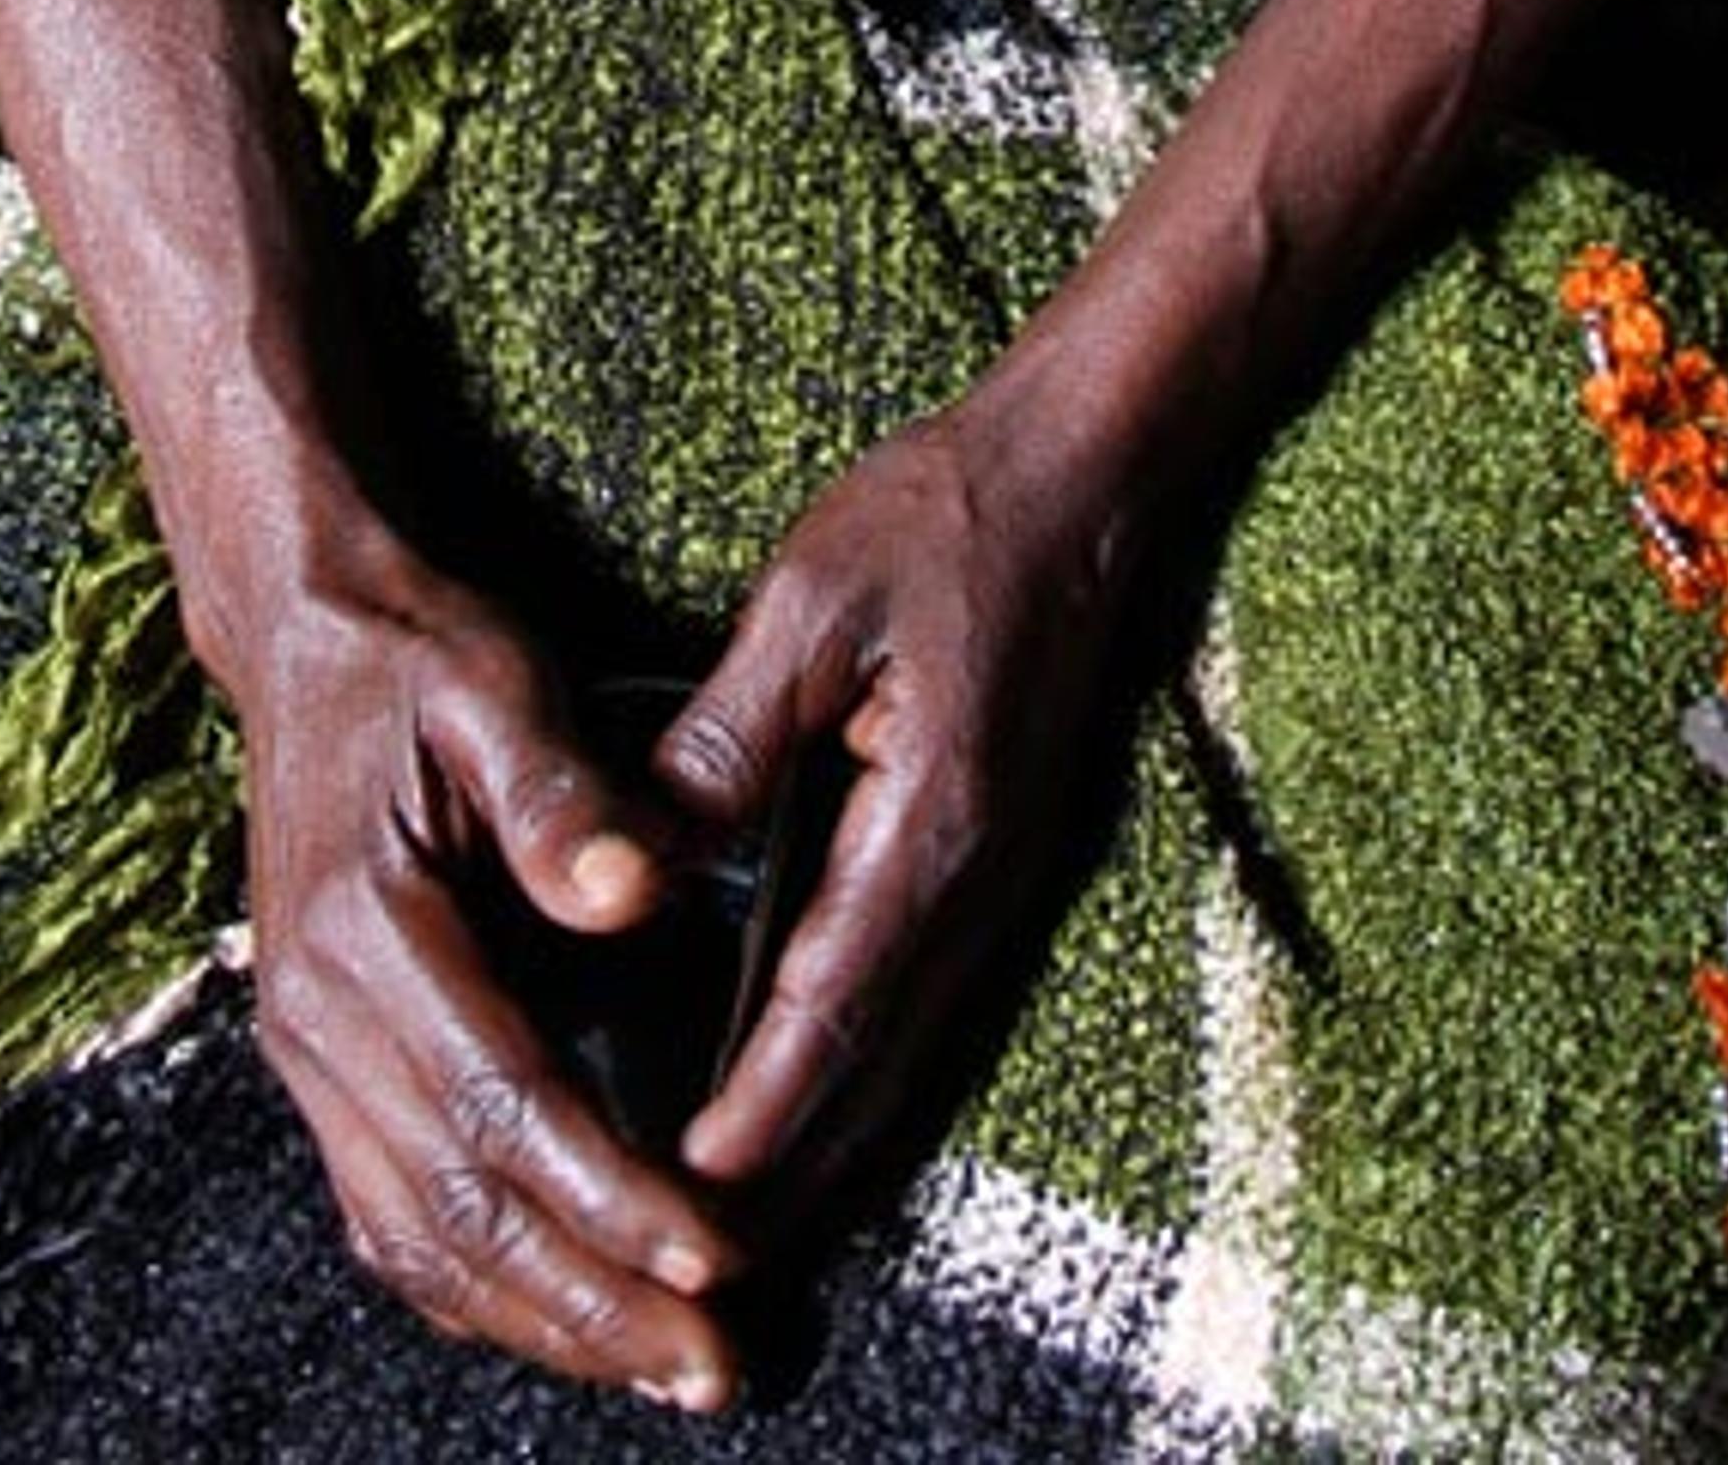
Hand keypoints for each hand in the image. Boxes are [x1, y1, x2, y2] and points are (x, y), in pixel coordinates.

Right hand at [239, 555, 747, 1408]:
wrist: (303, 637)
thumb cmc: (415, 659)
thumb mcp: (495, 685)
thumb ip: (559, 795)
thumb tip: (634, 893)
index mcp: (364, 926)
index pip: (500, 1099)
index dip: (607, 1191)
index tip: (708, 1252)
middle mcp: (314, 1012)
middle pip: (458, 1203)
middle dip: (590, 1300)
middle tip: (710, 1362)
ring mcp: (306, 1050)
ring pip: (416, 1236)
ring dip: (539, 1320)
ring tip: (659, 1366)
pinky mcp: (318, 1062)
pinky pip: (386, 1213)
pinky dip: (471, 1288)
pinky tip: (554, 1318)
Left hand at [655, 390, 1146, 1224]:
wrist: (1077, 474)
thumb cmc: (940, 519)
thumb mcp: (808, 605)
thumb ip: (729, 735)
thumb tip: (650, 849)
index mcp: (934, 821)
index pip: (835, 999)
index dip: (762, 1102)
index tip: (692, 1183)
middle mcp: (979, 876)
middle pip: (880, 1063)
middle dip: (792, 1165)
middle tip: (698, 1254)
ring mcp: (1001, 873)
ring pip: (910, 1045)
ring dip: (831, 1134)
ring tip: (746, 1215)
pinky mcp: (996, 854)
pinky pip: (927, 996)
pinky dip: (867, 1067)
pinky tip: (817, 1094)